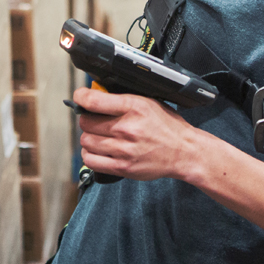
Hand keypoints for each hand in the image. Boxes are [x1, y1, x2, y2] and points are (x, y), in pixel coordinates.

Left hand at [73, 86, 196, 180]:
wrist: (184, 152)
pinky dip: (89, 154)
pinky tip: (97, 150)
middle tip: (94, 119)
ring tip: (98, 136)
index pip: (94, 100)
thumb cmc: (166, 125)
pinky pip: (91, 161)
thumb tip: (96, 95)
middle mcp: (126, 128)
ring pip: (86, 141)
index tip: (80, 97)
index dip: (81, 97)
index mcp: (134, 107)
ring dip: (88, 137)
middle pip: (86, 122)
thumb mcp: (147, 102)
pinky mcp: (123, 167)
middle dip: (87, 119)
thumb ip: (122, 100)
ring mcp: (124, 150)